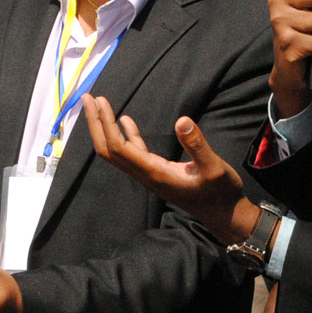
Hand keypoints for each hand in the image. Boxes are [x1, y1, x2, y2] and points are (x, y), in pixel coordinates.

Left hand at [82, 93, 261, 243]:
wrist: (224, 214)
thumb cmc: (220, 192)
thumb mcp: (214, 168)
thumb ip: (197, 146)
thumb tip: (182, 121)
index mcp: (154, 173)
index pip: (119, 148)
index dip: (106, 124)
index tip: (100, 102)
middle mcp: (146, 175)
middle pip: (109, 150)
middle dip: (96, 124)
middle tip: (87, 98)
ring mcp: (149, 174)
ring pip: (117, 152)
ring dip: (105, 128)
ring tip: (99, 105)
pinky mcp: (157, 172)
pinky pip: (133, 153)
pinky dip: (126, 135)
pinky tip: (125, 120)